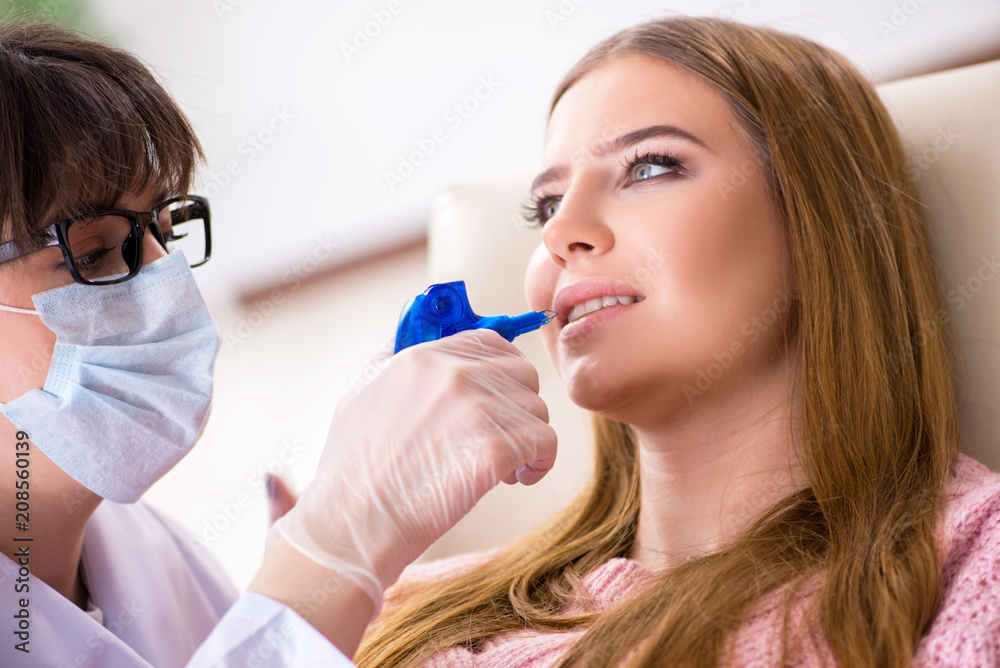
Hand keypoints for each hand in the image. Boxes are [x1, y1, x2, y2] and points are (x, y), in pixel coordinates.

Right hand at [270, 329, 556, 616]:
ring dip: (527, 440)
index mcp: (420, 358)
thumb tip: (423, 348)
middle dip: (518, 407)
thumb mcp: (359, 397)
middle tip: (500, 440)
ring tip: (501, 468)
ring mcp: (474, 409)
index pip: (491, 344)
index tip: (500, 403)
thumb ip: (392, 365)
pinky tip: (514, 479)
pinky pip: (544, 443)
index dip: (504, 374)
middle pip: (523, 375)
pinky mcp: (493, 449)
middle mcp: (451, 374)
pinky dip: (539, 463)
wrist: (349, 527)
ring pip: (537, 411)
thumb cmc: (352, 474)